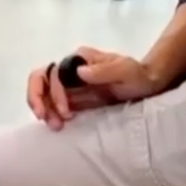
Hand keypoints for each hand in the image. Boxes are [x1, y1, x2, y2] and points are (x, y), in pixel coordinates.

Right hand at [26, 46, 163, 129]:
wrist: (147, 84)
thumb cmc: (137, 76)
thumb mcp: (125, 70)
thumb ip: (104, 70)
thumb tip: (79, 72)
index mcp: (78, 59)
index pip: (54, 72)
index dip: (54, 93)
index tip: (66, 112)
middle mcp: (69, 68)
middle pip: (41, 78)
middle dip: (38, 98)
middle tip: (45, 118)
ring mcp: (70, 83)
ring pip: (42, 90)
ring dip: (42, 107)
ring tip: (54, 126)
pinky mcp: (73, 96)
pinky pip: (52, 102)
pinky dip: (49, 112)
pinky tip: (57, 124)